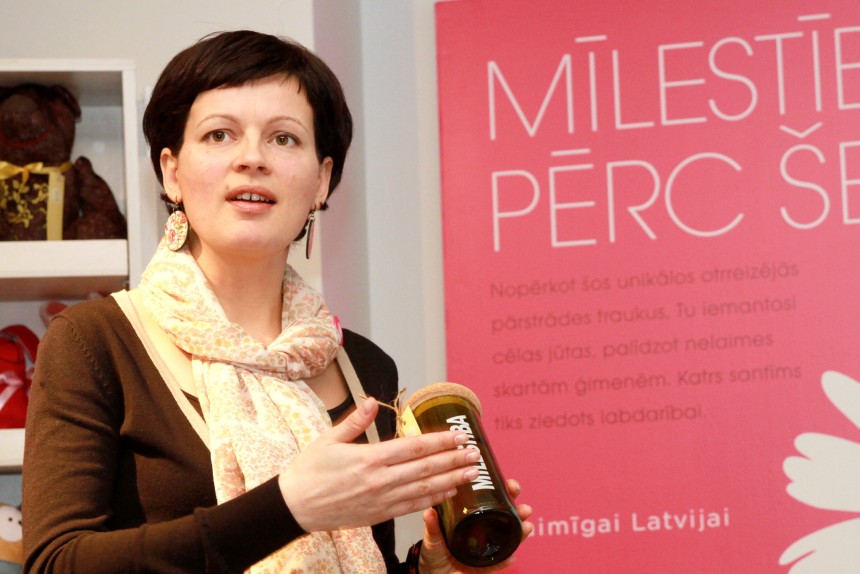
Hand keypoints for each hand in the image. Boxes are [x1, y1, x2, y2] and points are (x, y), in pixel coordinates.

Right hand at [279, 397, 481, 531]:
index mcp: (369, 458)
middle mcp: (379, 480)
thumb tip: (373, 400)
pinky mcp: (379, 515)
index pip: (414, 448)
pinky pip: (412, 507)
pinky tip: (448, 493)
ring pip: (424, 489)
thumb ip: (355, 420)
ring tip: (471, 474)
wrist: (294, 507)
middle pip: (425, 468)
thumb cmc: (310, 470)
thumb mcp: (328, 439)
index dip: (440, 442)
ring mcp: (381, 500)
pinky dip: (433, 500)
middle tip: (475, 454)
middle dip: (453, 460)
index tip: (459, 436)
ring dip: (451, 481)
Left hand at [418, 479, 532, 573]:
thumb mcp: (433, 537)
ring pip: (509, 538)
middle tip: (524, 507)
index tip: (510, 485)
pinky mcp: (485, 567)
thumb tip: (429, 512)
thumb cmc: (434, 552)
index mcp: (473, 518)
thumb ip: (432, 526)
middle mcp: (484, 531)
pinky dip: (505, 560)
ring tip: (527, 527)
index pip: (492, 500)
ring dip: (520, 533)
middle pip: (506, 517)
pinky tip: (511, 557)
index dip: (504, 491)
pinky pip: (498, 563)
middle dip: (519, 510)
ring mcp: (487, 548)